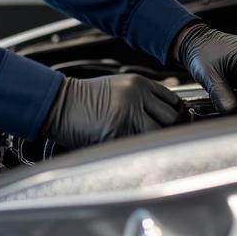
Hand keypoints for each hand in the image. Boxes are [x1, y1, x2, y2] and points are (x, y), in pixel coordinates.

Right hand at [43, 74, 186, 148]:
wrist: (57, 103)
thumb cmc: (83, 99)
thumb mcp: (117, 88)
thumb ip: (141, 98)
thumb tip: (165, 118)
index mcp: (138, 83)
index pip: (173, 101)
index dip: (179, 116)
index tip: (178, 126)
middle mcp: (136, 96)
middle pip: (173, 118)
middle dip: (173, 131)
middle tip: (169, 142)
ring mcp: (128, 114)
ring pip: (160, 134)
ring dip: (157, 143)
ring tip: (151, 149)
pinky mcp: (117, 132)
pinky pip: (140, 146)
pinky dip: (140, 152)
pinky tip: (134, 152)